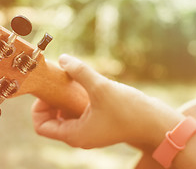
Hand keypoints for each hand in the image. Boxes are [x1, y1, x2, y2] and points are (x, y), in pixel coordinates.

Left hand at [31, 54, 182, 148]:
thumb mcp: (101, 88)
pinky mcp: (99, 122)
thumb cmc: (129, 111)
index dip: (39, 108)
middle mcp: (79, 135)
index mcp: (74, 135)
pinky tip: (86, 84)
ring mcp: (89, 129)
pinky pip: (79, 111)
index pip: (41, 126)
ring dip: (65, 97)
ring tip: (71, 80)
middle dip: (52, 99)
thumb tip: (63, 59)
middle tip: (58, 81)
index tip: (49, 90)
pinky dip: (77, 98)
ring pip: (66, 114)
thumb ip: (81, 72)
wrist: (155, 123)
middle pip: (52, 119)